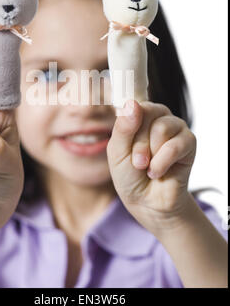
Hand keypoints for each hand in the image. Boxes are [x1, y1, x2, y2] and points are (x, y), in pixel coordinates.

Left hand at [107, 100, 196, 235]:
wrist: (147, 202)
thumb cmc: (129, 175)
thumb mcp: (117, 152)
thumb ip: (123, 128)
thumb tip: (133, 103)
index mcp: (138, 114)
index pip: (132, 106)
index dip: (128, 130)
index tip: (125, 149)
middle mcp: (158, 116)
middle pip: (147, 115)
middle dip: (138, 145)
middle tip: (137, 163)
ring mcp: (175, 127)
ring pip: (162, 128)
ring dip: (151, 154)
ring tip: (148, 167)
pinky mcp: (189, 142)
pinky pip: (176, 145)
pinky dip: (162, 163)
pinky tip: (158, 172)